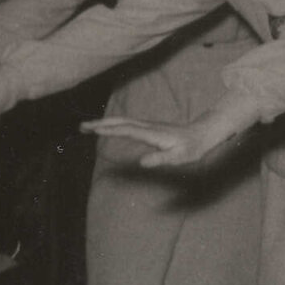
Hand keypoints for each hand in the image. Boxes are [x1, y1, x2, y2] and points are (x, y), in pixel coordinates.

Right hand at [84, 102, 252, 169]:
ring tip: (86, 127)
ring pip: (122, 121)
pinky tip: (105, 128)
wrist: (203, 133)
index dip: (110, 130)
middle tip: (81, 127)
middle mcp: (148, 126)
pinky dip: (112, 124)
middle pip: (120, 122)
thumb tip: (142, 163)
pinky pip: (126, 124)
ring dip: (103, 123)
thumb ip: (161, 160)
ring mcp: (147, 125)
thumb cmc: (192, 148)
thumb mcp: (179, 157)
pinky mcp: (148, 127)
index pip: (127, 130)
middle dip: (100, 124)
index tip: (94, 130)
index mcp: (153, 134)